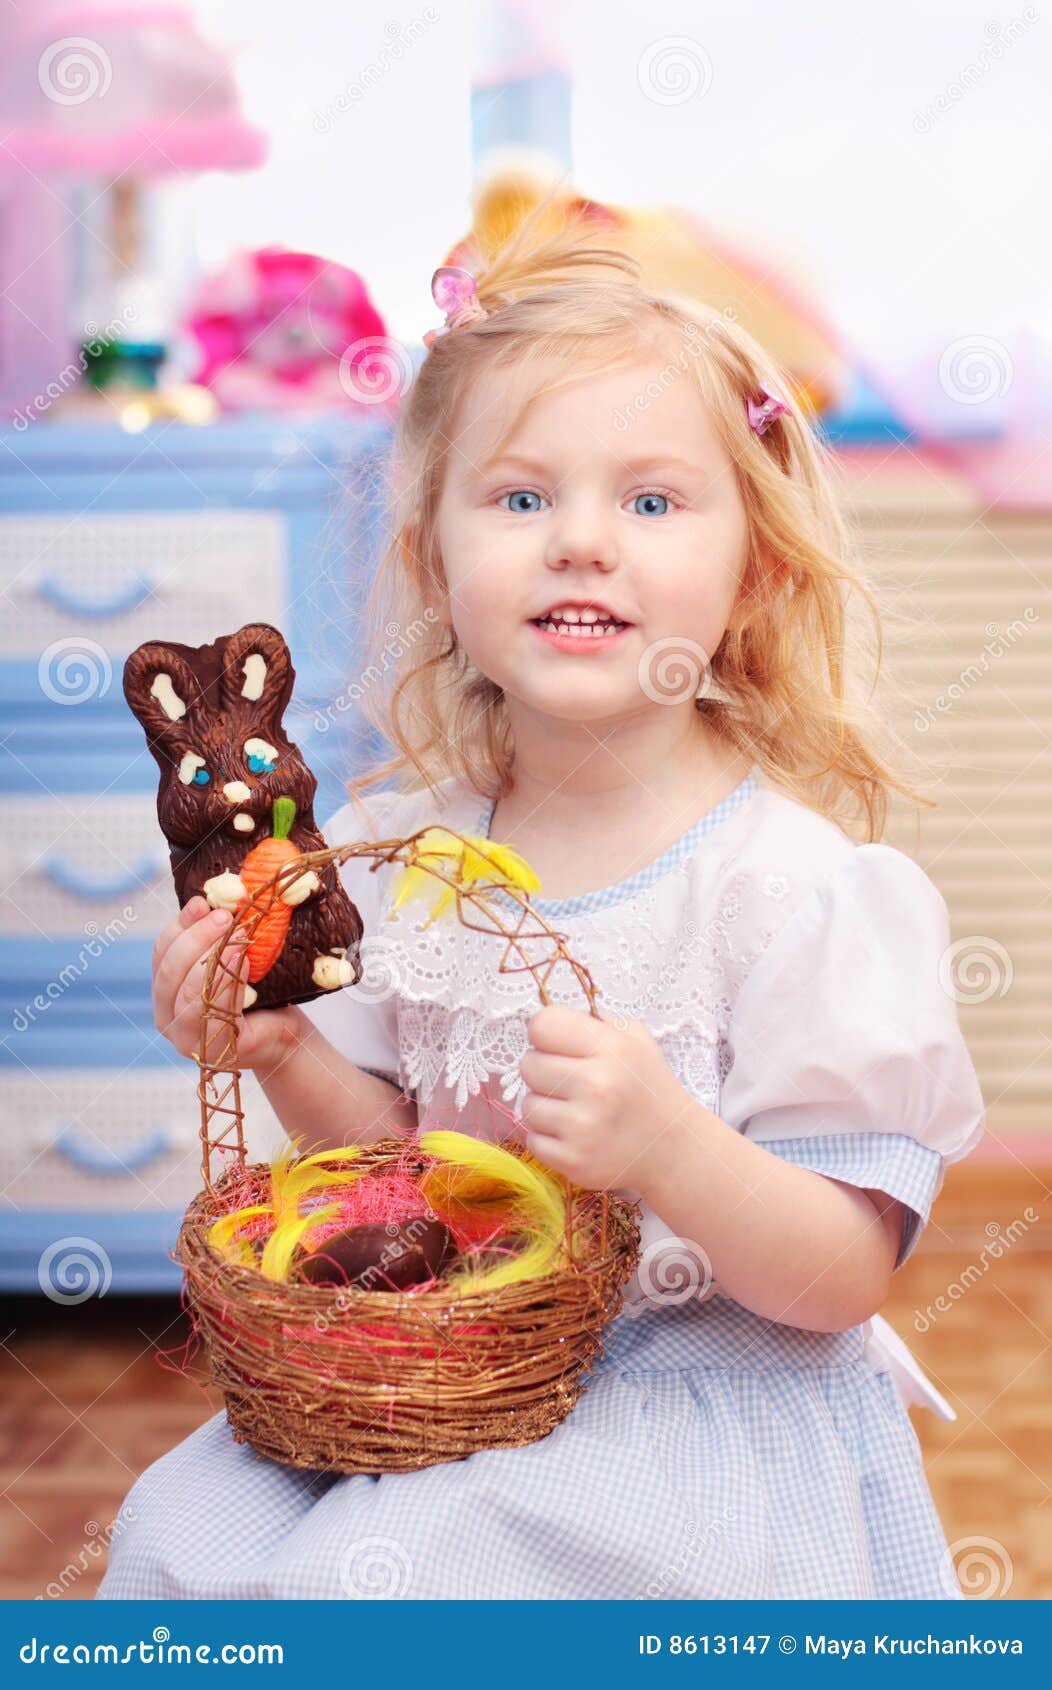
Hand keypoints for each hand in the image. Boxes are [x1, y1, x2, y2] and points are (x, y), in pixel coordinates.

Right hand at [151, 895, 296, 1073]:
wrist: (283, 1032)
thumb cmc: (257, 993)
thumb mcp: (231, 959)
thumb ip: (217, 937)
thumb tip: (219, 898)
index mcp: (165, 988)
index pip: (161, 952)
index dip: (180, 924)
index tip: (202, 901)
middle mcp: (166, 1015)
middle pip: (168, 972)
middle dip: (196, 939)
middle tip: (225, 918)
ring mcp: (184, 1038)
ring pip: (186, 994)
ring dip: (212, 961)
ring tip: (238, 939)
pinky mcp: (210, 1050)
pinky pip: (213, 1014)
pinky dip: (227, 985)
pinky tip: (243, 964)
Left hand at [518, 1005, 682, 1189]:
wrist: (673, 1146)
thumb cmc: (647, 1086)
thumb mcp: (634, 1038)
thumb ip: (591, 1022)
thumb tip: (543, 1024)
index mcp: (611, 1048)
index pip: (543, 1025)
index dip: (545, 1034)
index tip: (557, 1045)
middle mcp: (596, 1085)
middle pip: (528, 1064)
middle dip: (543, 1070)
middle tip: (570, 1081)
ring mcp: (583, 1126)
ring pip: (527, 1105)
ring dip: (545, 1107)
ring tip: (575, 1110)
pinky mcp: (573, 1159)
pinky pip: (532, 1139)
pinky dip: (549, 1138)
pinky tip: (576, 1135)